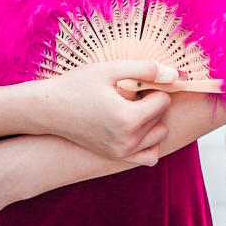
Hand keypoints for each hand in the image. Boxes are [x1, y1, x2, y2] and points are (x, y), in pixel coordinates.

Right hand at [26, 61, 174, 163]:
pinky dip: (148, 141)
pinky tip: (133, 126)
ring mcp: (121, 153)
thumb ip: (147, 69)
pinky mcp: (115, 157)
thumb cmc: (77, 85)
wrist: (48, 109)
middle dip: (151, 102)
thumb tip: (176, 74)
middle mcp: (127, 141)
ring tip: (129, 108)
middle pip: (161, 117)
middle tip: (127, 94)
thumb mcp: (112, 69)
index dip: (151, 86)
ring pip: (158, 135)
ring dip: (151, 121)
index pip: (164, 100)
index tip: (133, 83)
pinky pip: (148, 157)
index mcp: (128, 119)